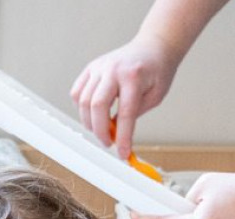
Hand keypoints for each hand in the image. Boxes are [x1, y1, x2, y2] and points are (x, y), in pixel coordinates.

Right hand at [71, 33, 178, 157]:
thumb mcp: (155, 96)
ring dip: (90, 122)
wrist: (153, 47)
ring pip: (83, 100)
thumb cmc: (157, 72)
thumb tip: (117, 135)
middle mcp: (113, 70)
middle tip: (108, 143)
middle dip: (100, 131)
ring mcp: (99, 67)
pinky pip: (77, 92)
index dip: (122, 138)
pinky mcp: (91, 68)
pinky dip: (81, 108)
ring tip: (102, 130)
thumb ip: (135, 113)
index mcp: (133, 77)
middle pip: (97, 106)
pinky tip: (93, 115)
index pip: (125, 114)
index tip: (122, 153)